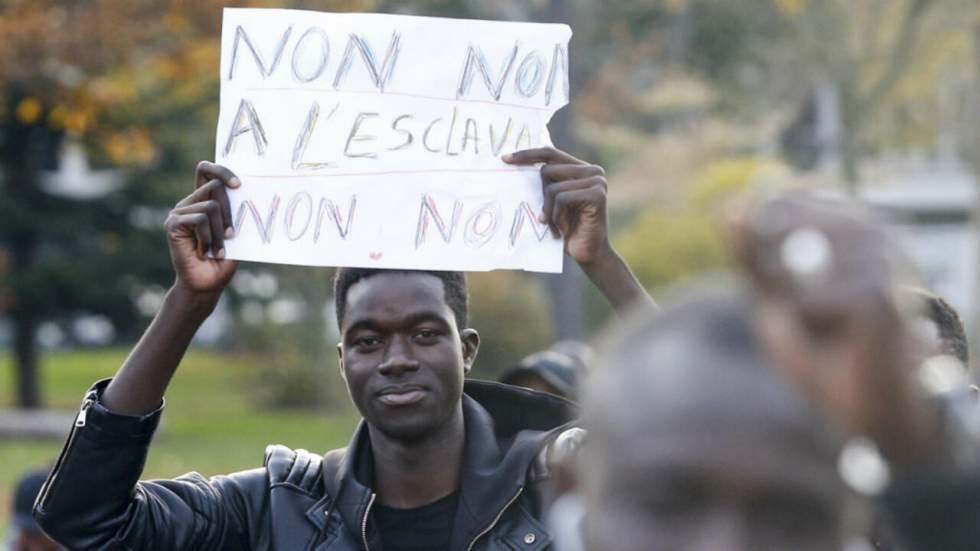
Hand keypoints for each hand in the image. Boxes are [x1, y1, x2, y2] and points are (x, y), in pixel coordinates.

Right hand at [164, 161, 239, 297]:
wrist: (206, 285)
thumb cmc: (223, 260)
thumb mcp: (234, 233)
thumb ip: (234, 212)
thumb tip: (243, 191)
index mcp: (203, 201)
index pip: (207, 171)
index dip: (221, 170)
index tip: (239, 185)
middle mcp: (190, 203)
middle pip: (215, 186)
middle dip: (229, 212)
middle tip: (231, 236)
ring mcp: (179, 213)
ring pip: (211, 206)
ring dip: (220, 232)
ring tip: (217, 250)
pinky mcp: (173, 224)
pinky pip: (199, 220)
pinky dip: (208, 238)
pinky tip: (205, 251)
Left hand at [504, 147, 611, 263]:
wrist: (588, 253)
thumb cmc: (566, 228)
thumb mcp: (552, 202)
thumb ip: (545, 183)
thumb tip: (514, 164)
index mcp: (581, 168)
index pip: (550, 153)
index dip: (527, 155)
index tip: (505, 159)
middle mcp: (592, 170)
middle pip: (547, 170)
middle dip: (540, 197)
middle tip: (544, 218)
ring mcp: (597, 181)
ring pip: (552, 187)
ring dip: (548, 211)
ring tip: (555, 226)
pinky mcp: (597, 194)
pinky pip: (562, 198)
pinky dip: (557, 216)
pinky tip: (563, 229)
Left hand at [730, 192, 944, 467]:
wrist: (856, 396)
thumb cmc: (815, 338)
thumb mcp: (770, 290)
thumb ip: (749, 252)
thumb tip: (725, 210)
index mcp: (849, 217)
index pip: (781, 203)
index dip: (755, 238)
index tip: (762, 275)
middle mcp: (874, 227)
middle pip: (784, 228)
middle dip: (771, 272)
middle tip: (793, 303)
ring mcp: (884, 257)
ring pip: (794, 265)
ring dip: (792, 301)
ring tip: (822, 322)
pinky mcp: (882, 292)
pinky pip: (812, 297)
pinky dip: (809, 320)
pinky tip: (838, 335)